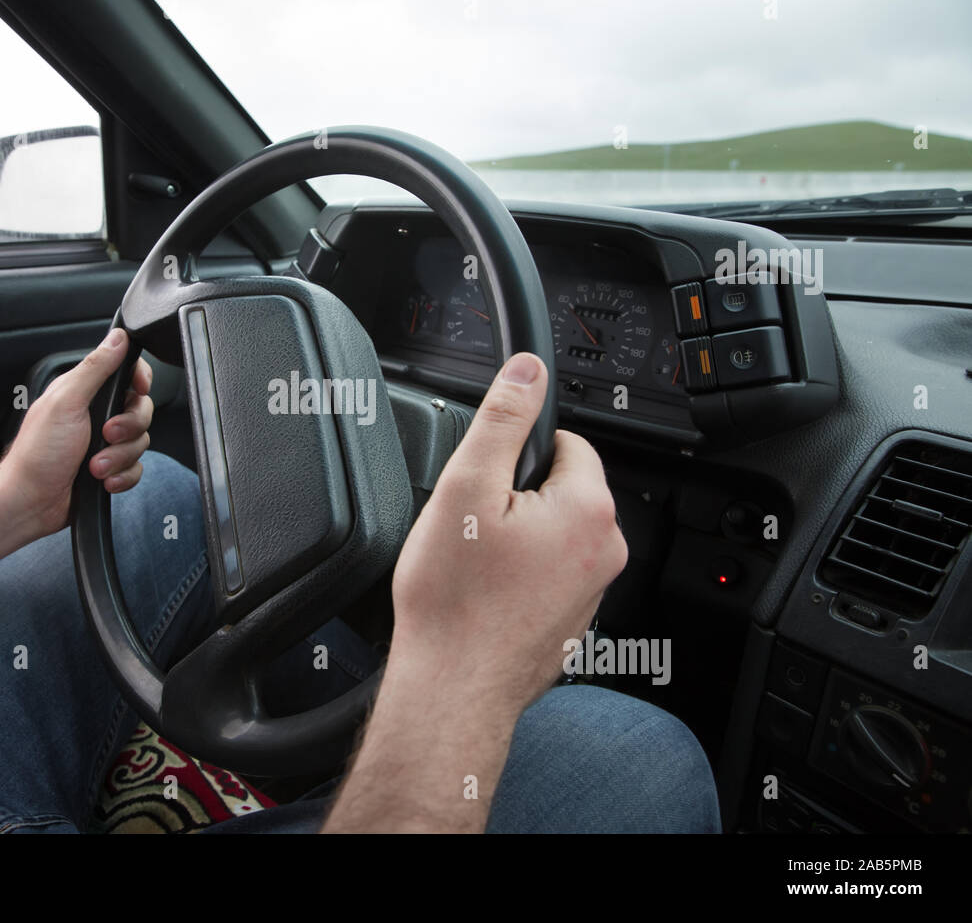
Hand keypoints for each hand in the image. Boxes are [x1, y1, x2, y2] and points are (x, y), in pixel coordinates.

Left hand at [0, 328, 153, 537]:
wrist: (31, 502)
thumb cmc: (38, 453)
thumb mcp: (66, 401)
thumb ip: (95, 368)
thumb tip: (118, 337)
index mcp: (84, 391)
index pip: (126, 372)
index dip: (139, 379)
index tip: (138, 390)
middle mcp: (96, 414)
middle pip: (140, 409)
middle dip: (128, 427)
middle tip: (105, 435)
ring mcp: (104, 443)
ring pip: (140, 442)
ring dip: (119, 457)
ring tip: (94, 466)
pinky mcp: (110, 468)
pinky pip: (136, 468)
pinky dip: (122, 476)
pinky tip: (104, 481)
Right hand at [388, 352, 626, 713]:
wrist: (453, 688)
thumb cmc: (456, 601)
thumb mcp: (467, 486)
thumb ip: (502, 419)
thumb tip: (527, 370)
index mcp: (588, 508)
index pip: (567, 442)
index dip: (516, 453)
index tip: (485, 481)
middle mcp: (605, 550)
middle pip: (559, 488)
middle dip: (514, 496)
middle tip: (470, 528)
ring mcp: (592, 590)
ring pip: (550, 533)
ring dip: (515, 537)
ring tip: (473, 565)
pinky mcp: (572, 620)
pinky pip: (546, 574)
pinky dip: (517, 576)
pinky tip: (483, 594)